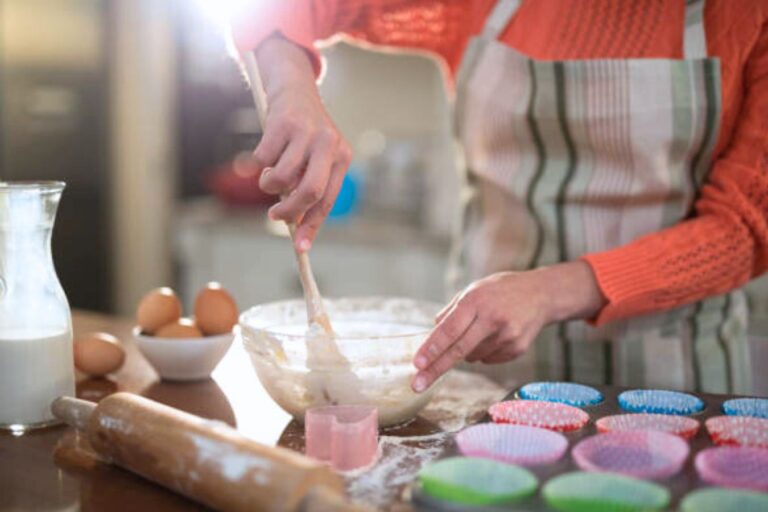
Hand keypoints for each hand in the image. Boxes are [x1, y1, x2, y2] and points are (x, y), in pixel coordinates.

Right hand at [253, 36, 351, 251]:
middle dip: (290, 211)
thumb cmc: (302, 133)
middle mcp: (329, 145)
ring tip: (267, 178)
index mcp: (341, 157)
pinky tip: (257, 159)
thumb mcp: (315, 158)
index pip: (328, 200)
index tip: (300, 247)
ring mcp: (307, 133)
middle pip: (311, 192)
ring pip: (282, 178)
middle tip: (274, 215)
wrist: (293, 88)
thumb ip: (308, 187)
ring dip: (268, 185)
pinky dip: (254, 166)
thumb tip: (295, 227)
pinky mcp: (284, 122)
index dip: (312, 225)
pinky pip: (263, 159)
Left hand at [411, 261, 605, 392]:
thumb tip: (431, 335)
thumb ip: (451, 311)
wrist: (542, 294)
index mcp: (477, 300)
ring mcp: (507, 336)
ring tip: (481, 330)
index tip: (417, 364)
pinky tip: (495, 336)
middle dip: (435, 369)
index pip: (450, 329)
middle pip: (458, 351)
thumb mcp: (473, 289)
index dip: (432, 348)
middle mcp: (493, 319)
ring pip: (472, 357)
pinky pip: (487, 359)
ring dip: (466, 351)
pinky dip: (483, 352)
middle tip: (417, 384)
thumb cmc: (501, 291)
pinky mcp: (517, 349)